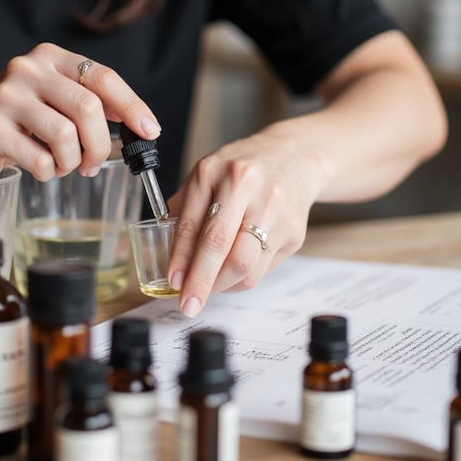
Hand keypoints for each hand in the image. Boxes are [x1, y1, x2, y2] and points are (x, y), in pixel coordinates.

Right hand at [0, 43, 160, 180]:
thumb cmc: (20, 120)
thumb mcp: (56, 99)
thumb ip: (92, 103)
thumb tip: (142, 124)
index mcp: (50, 57)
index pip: (103, 77)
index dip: (132, 105)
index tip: (150, 131)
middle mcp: (27, 69)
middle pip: (88, 108)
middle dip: (100, 145)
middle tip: (94, 163)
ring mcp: (6, 97)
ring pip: (66, 136)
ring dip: (73, 162)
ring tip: (63, 164)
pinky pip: (40, 160)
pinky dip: (49, 172)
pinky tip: (40, 167)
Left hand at [166, 131, 318, 317]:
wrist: (293, 156)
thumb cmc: (242, 168)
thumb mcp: (208, 173)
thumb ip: (186, 207)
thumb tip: (165, 254)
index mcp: (217, 170)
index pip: (193, 222)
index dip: (180, 257)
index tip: (173, 281)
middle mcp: (247, 187)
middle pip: (221, 246)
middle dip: (201, 281)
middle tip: (188, 304)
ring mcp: (274, 209)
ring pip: (245, 265)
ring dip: (222, 285)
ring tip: (210, 287)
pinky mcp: (294, 230)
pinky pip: (263, 268)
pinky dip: (242, 279)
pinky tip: (232, 273)